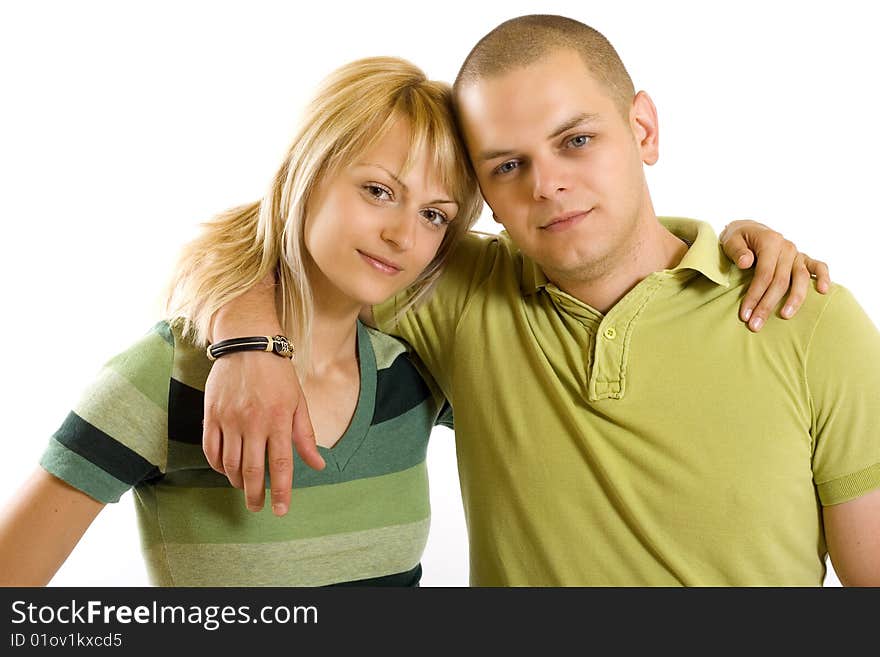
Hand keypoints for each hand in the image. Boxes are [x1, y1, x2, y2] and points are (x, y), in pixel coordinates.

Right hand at [202, 352, 323, 515]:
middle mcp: (253, 423)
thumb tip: (318, 465)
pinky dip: (217, 465)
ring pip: (230, 463)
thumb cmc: (277, 374)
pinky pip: (210, 449)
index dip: (282, 492)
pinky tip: (225, 470)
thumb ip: (305, 436)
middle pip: (253, 470)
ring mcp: (229, 419)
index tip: (281, 511)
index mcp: (278, 420)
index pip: (281, 465)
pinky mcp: (211, 414)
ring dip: (237, 481)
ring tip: (244, 487)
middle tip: (257, 508)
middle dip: (255, 495)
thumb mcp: (298, 402)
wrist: (248, 344)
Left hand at [720, 220, 830, 331]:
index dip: (755, 296)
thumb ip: (737, 251)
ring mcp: (797, 253)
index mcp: (769, 242)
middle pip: (780, 281)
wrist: (749, 230)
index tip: (745, 315)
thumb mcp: (730, 240)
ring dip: (794, 300)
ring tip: (785, 316)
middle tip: (756, 326)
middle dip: (767, 305)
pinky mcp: (804, 258)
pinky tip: (823, 291)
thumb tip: (746, 263)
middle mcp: (786, 247)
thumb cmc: (738, 239)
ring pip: (801, 278)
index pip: (764, 274)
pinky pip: (818, 266)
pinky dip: (823, 277)